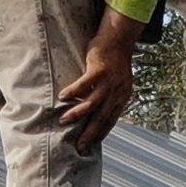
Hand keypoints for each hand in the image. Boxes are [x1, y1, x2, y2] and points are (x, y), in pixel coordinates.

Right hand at [60, 14, 144, 152]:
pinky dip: (73, 91)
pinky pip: (83, 84)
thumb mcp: (117, 82)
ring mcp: (109, 81)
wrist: (119, 39)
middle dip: (90, 133)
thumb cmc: (115, 61)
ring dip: (77, 113)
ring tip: (64, 121)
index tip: (89, 146)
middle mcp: (117, 92)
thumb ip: (110, 96)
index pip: (111, 121)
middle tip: (79, 145)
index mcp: (122, 97)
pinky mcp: (99, 70)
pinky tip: (62, 97)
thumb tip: (97, 112)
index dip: (100, 134)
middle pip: (102, 117)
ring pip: (92, 103)